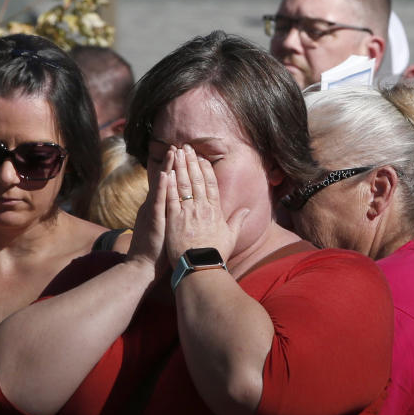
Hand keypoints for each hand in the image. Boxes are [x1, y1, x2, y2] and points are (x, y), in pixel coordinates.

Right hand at [125, 147, 172, 276]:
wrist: (143, 266)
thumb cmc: (157, 251)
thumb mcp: (164, 228)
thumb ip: (169, 216)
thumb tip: (178, 208)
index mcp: (159, 208)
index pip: (169, 185)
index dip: (175, 170)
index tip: (184, 155)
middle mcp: (154, 206)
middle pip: (165, 180)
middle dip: (172, 163)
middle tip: (179, 145)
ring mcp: (152, 211)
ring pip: (162, 186)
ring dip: (167, 168)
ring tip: (174, 151)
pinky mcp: (153, 220)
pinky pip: (158, 201)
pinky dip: (162, 187)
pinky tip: (166, 174)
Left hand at [165, 144, 247, 266]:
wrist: (200, 267)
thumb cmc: (215, 254)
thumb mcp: (230, 236)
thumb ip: (238, 220)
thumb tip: (247, 209)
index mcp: (215, 210)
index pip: (211, 184)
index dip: (206, 168)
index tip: (201, 157)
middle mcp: (202, 208)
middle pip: (197, 179)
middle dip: (191, 161)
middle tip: (186, 147)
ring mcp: (188, 213)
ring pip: (183, 185)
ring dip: (179, 167)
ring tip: (175, 153)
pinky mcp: (174, 219)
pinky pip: (171, 198)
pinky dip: (169, 184)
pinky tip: (166, 172)